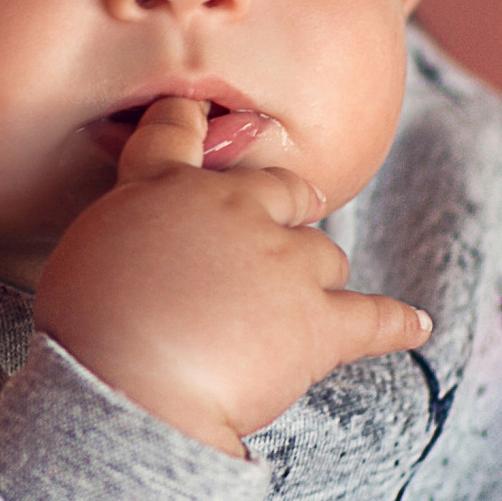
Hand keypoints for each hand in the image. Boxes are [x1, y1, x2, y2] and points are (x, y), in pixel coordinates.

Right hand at [31, 96, 429, 455]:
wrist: (129, 385)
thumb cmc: (88, 326)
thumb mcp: (86, 249)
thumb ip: (127, 229)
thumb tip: (147, 246)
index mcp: (166, 187)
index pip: (179, 132)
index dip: (191, 121)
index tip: (199, 115)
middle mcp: (233, 209)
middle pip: (284, 190)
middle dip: (288, 205)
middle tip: (279, 229)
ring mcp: (284, 263)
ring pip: (324, 256)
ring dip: (315, 278)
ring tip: (298, 308)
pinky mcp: (320, 323)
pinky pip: (375, 319)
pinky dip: (397, 324)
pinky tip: (416, 325)